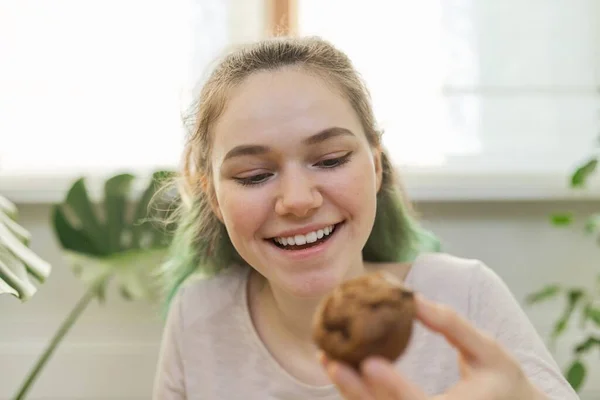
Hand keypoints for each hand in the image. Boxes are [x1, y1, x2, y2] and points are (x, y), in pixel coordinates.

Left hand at [319, 294, 545, 399]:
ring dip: (351, 394)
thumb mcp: (489, 351)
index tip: (369, 362)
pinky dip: (359, 396)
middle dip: (357, 391)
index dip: (395, 387)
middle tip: (332, 362)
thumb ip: (453, 326)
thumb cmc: (504, 383)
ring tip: (328, 361)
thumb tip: (414, 299)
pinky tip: (342, 371)